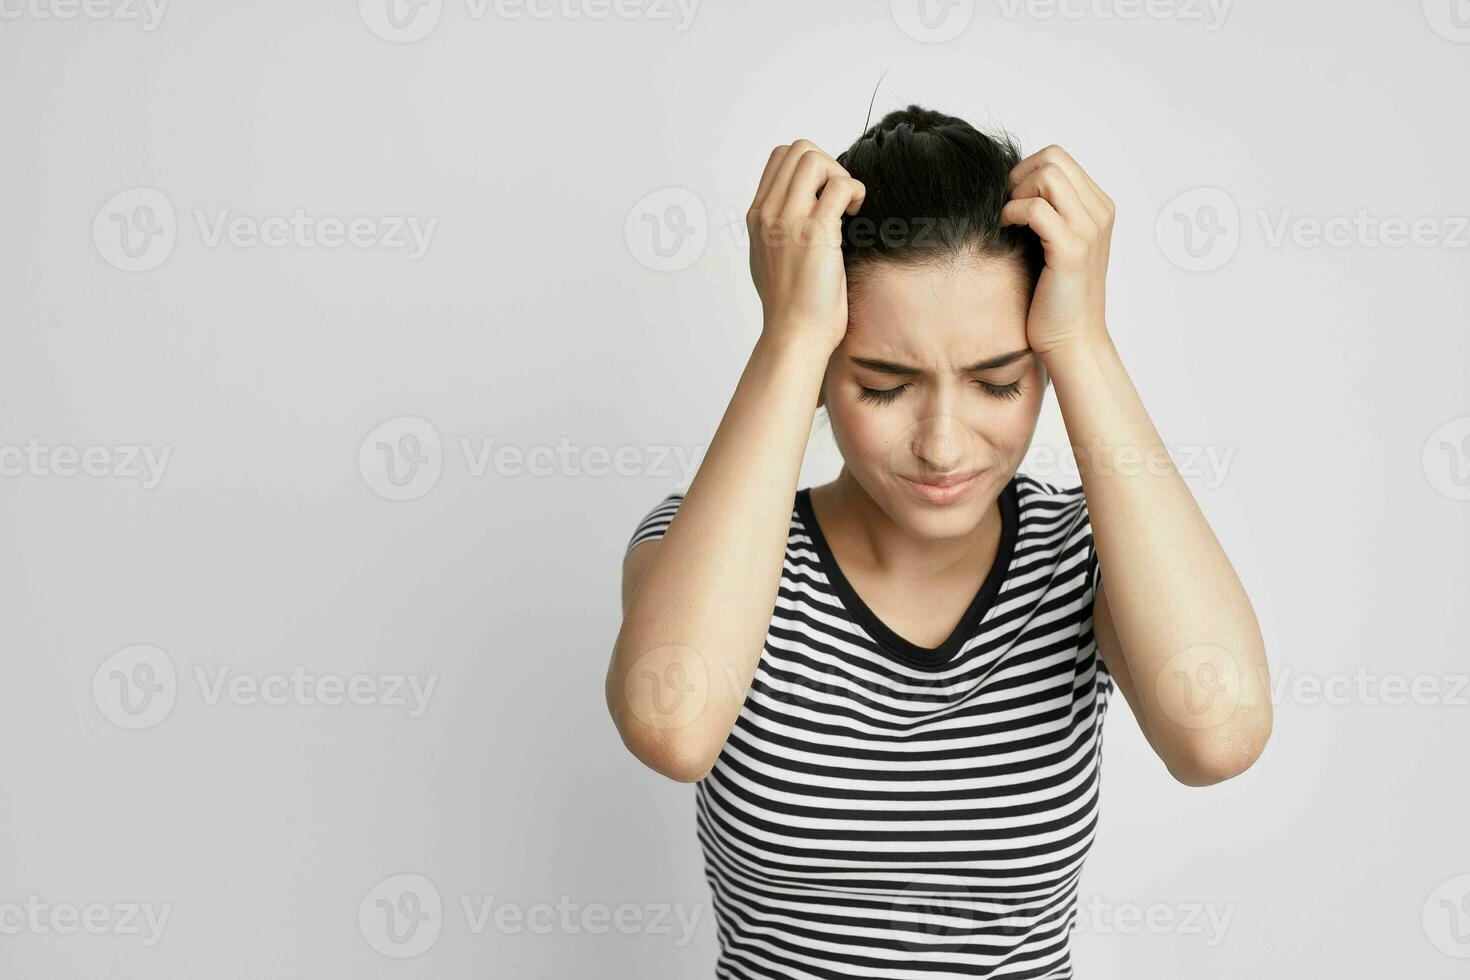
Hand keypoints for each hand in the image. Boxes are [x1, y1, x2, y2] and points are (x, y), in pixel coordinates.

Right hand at [747, 140, 865, 355]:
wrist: (795, 334)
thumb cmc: (791, 305)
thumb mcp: (768, 258)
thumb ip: (776, 229)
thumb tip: (796, 207)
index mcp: (757, 217)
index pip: (779, 158)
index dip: (810, 166)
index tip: (823, 194)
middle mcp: (769, 213)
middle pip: (798, 149)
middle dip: (828, 164)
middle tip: (838, 197)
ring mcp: (789, 221)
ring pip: (815, 159)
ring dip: (840, 175)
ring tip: (847, 205)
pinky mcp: (815, 233)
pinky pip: (841, 186)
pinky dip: (855, 192)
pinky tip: (855, 214)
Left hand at [1000, 145, 1114, 358]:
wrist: (1072, 339)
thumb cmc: (1057, 296)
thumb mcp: (1058, 244)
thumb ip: (1050, 212)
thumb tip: (1015, 185)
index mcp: (1099, 208)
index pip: (1059, 158)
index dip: (1026, 171)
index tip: (1012, 201)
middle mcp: (1099, 213)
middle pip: (1053, 158)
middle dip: (1020, 176)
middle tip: (1007, 208)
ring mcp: (1089, 230)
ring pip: (1047, 175)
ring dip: (1017, 193)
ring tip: (1009, 220)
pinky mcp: (1071, 249)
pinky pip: (1036, 209)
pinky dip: (1013, 213)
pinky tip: (1007, 230)